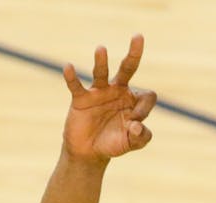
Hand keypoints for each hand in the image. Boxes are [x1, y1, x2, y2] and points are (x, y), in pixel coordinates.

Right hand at [62, 35, 156, 160]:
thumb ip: (141, 137)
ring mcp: (99, 93)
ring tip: (101, 49)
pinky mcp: (81, 99)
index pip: (147, 96)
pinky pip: (76, 85)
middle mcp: (118, 91)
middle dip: (134, 54)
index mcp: (134, 101)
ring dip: (101, 62)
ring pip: (102, 72)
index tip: (135, 123)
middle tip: (138, 36)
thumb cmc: (113, 144)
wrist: (89, 152)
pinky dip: (72, 77)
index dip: (144, 109)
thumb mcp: (131, 144)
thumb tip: (137, 125)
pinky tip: (69, 67)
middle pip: (128, 68)